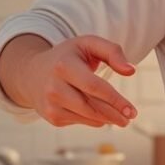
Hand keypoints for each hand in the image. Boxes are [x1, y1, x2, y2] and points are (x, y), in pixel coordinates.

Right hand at [17, 35, 137, 127]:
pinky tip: (99, 113)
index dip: (115, 100)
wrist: (32, 73)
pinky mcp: (52, 117)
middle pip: (92, 106)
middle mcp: (54, 87)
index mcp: (64, 66)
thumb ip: (112, 51)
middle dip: (115, 114)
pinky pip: (81, 121)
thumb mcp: (88, 44)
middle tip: (130, 118)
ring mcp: (51, 105)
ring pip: (89, 117)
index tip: (131, 110)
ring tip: (121, 119)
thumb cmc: (68, 57)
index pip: (94, 87)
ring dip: (108, 119)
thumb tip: (131, 71)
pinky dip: (94, 119)